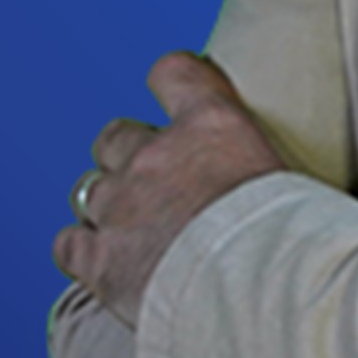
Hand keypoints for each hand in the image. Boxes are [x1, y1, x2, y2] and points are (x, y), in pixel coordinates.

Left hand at [53, 52, 284, 328]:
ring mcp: (122, 205)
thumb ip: (260, 165)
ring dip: (105, 205)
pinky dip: (81, 250)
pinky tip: (100, 262)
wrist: (253, 286)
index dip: (169, 80)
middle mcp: (157, 154)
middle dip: (125, 155)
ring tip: (126, 228)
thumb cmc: (290, 235)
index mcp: (211, 122)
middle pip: (115, 136)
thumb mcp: (287, 177)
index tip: (172, 90)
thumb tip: (283, 180)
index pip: (173, 72)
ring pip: (88, 189)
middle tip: (149, 181)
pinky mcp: (100, 258)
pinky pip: (67, 244)